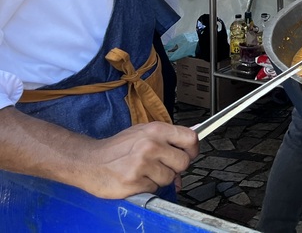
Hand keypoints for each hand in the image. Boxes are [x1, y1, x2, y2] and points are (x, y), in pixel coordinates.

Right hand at [78, 122, 198, 198]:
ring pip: (169, 178)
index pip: (190, 138)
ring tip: (144, 171)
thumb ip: (168, 136)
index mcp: (156, 130)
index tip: (189, 154)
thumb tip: (195, 135)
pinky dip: (147, 187)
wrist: (88, 161)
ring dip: (160, 178)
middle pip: (183, 162)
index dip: (193, 149)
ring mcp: (142, 165)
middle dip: (176, 167)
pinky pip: (154, 189)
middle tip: (162, 166)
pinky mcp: (133, 183)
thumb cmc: (118, 148)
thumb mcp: (143, 132)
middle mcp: (150, 145)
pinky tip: (135, 179)